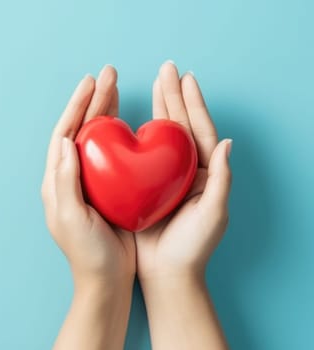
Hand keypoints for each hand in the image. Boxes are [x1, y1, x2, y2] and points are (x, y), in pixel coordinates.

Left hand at [42, 65, 134, 349]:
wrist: (106, 280)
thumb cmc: (88, 253)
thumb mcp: (70, 218)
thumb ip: (65, 179)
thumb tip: (63, 139)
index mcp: (56, 181)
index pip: (64, 134)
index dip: (76, 107)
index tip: (91, 83)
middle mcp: (70, 177)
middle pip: (80, 129)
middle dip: (93, 101)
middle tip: (109, 74)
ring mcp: (89, 181)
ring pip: (96, 137)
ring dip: (104, 111)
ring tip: (115, 86)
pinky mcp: (108, 189)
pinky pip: (112, 153)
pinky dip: (117, 133)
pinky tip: (127, 121)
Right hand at [135, 61, 230, 349]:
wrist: (167, 274)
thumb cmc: (192, 248)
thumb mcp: (213, 215)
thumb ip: (221, 180)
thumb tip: (227, 143)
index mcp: (204, 174)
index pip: (199, 131)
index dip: (193, 104)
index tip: (186, 78)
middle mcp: (184, 171)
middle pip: (179, 126)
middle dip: (174, 96)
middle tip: (167, 69)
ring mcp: (163, 176)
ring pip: (161, 135)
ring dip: (159, 108)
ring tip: (155, 83)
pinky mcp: (143, 185)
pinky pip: (139, 153)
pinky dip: (135, 133)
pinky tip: (129, 118)